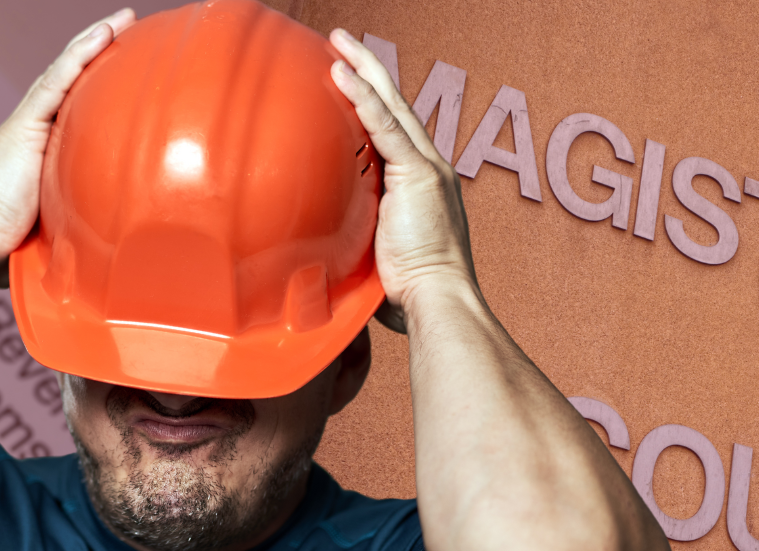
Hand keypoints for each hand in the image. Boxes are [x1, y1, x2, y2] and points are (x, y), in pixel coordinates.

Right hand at [0, 8, 137, 284]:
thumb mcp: (48, 232)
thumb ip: (69, 229)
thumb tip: (99, 256)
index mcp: (32, 153)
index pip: (67, 109)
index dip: (89, 85)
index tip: (117, 70)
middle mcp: (26, 132)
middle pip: (66, 82)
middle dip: (94, 54)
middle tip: (125, 29)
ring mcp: (24, 126)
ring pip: (63, 73)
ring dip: (93, 43)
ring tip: (121, 20)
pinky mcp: (24, 127)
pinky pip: (58, 82)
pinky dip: (81, 55)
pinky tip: (104, 34)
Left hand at [327, 29, 476, 332]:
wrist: (436, 300)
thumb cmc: (409, 292)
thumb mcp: (376, 253)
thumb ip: (356, 236)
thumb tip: (322, 248)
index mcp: (420, 182)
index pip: (392, 129)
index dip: (372, 100)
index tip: (349, 79)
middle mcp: (428, 166)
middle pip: (395, 104)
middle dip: (369, 69)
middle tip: (343, 42)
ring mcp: (426, 167)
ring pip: (391, 104)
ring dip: (363, 69)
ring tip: (339, 42)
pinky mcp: (418, 174)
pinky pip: (384, 126)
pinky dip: (361, 97)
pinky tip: (340, 73)